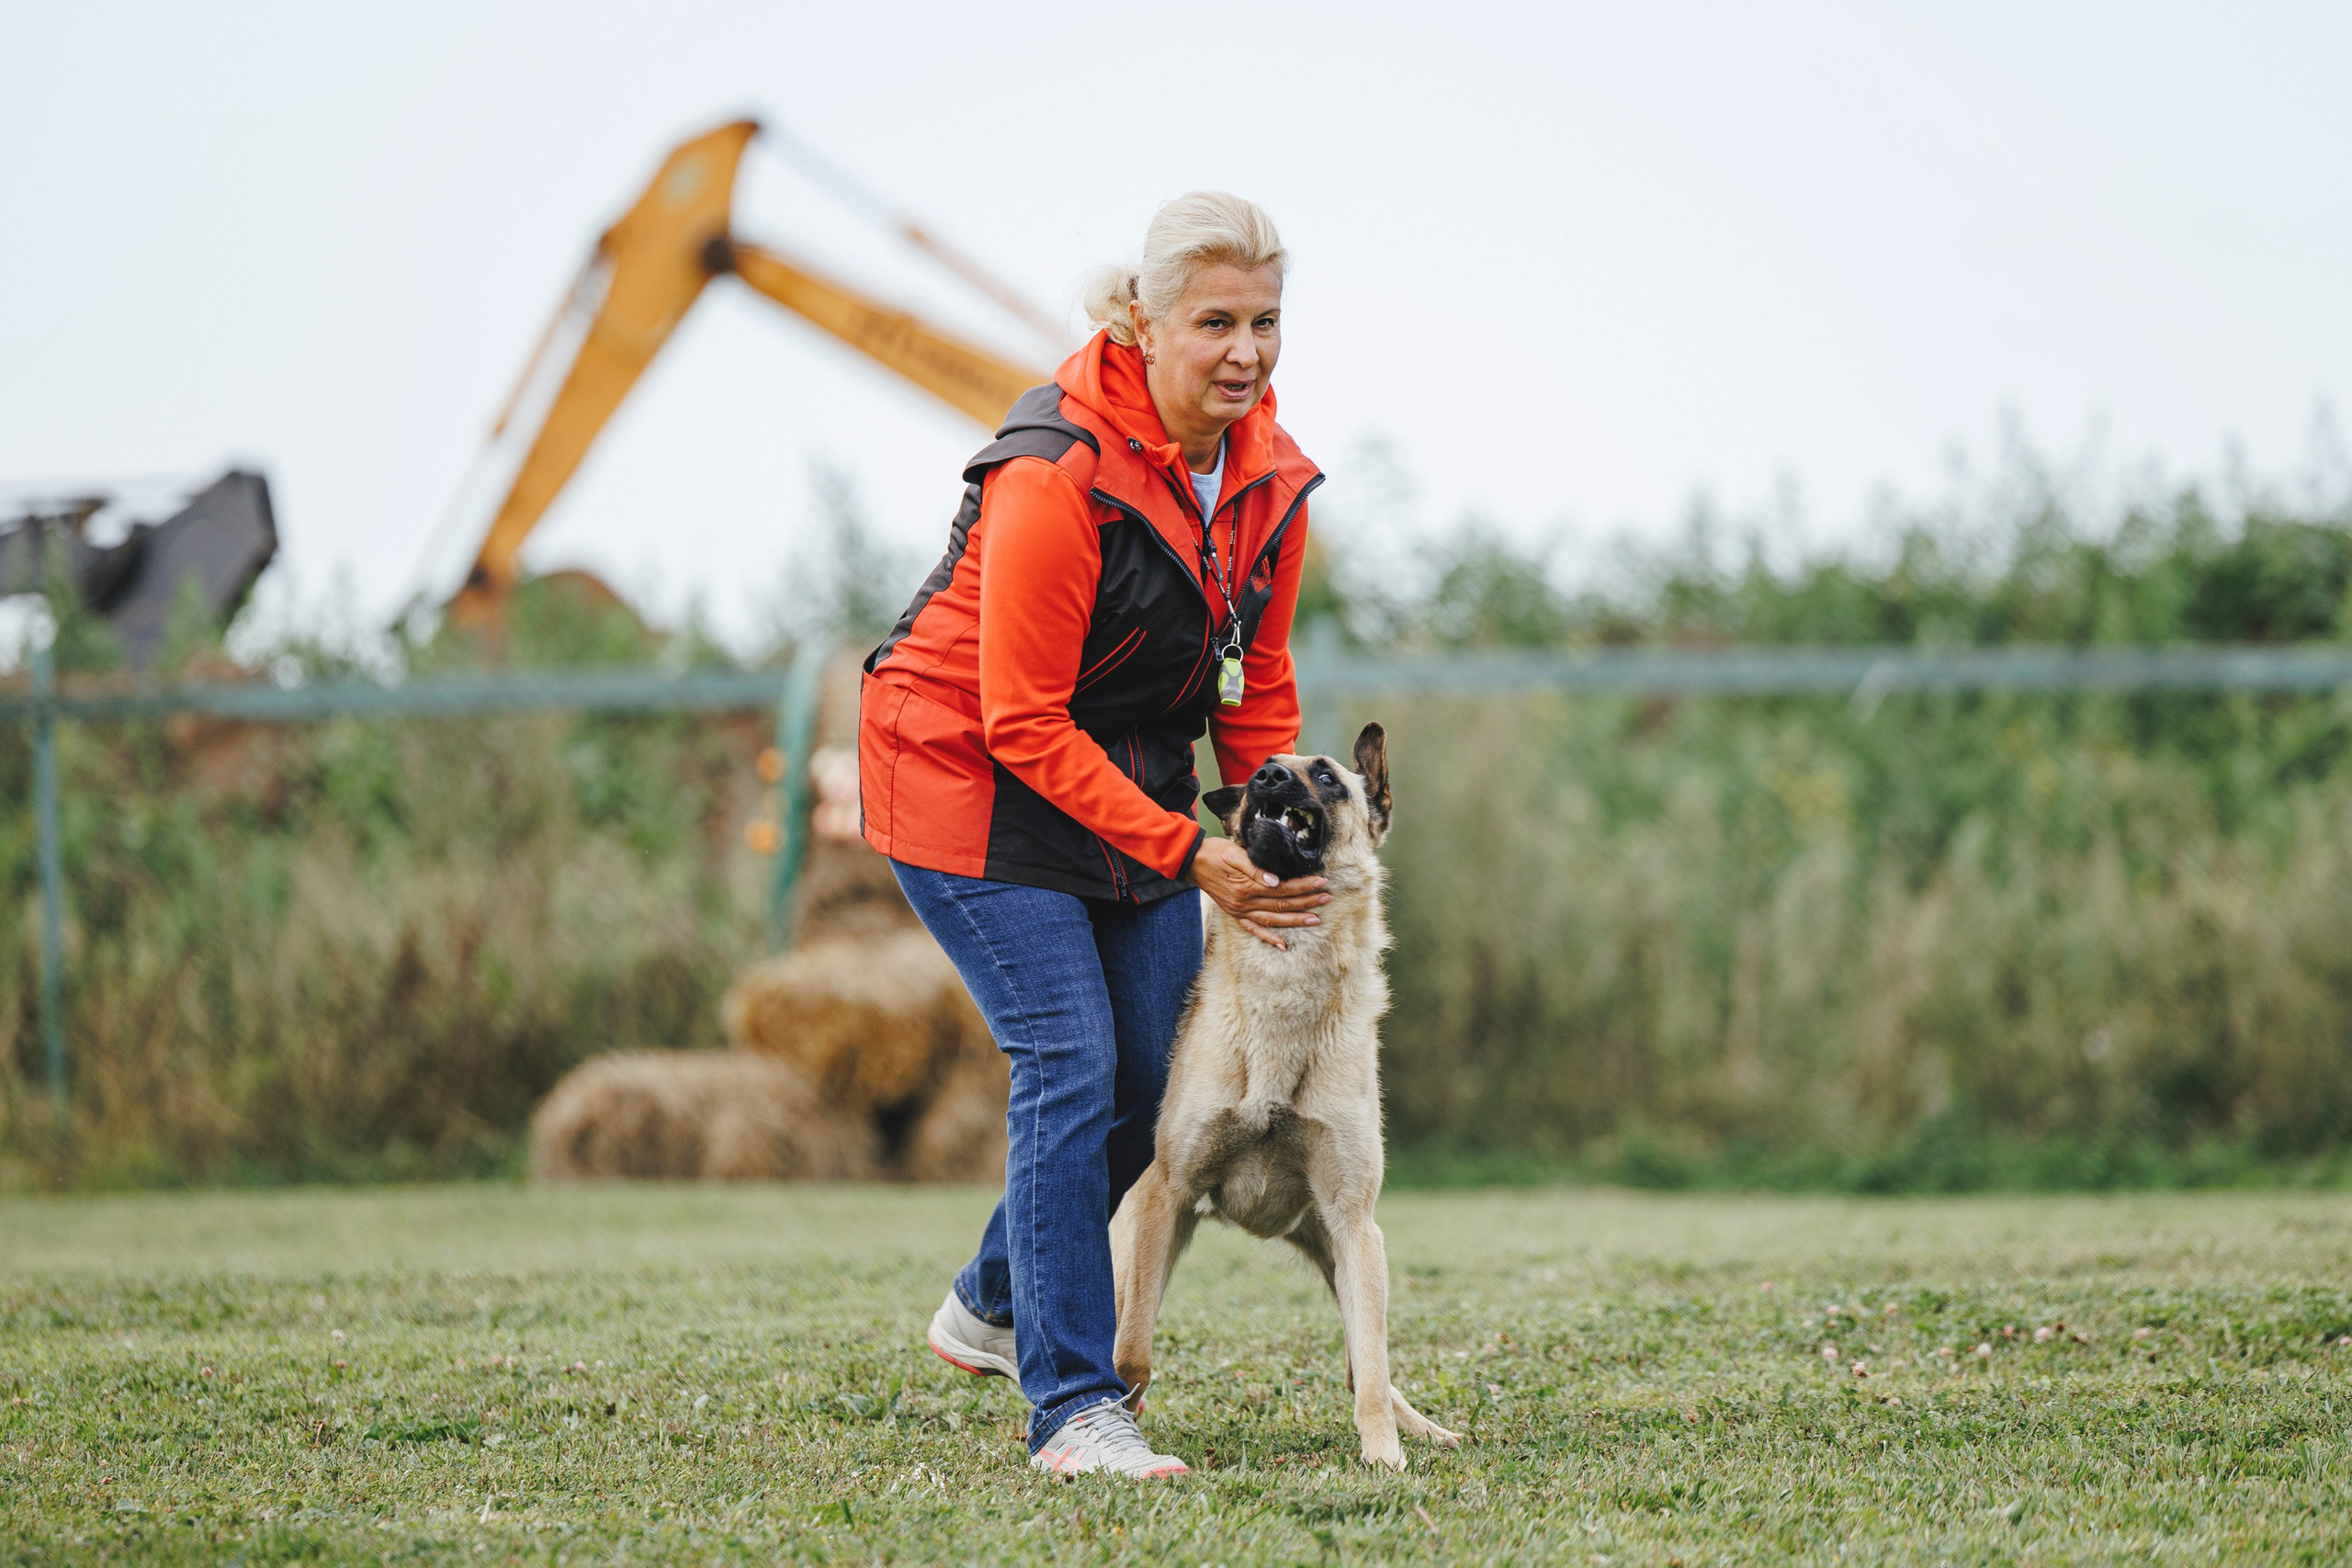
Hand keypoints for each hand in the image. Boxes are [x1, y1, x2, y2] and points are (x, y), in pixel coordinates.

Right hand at [1188, 836, 1329, 949]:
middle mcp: (1244, 903)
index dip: (1303, 886)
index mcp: (1246, 887)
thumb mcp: (1234, 853)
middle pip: (1281, 905)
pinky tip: (1282, 945)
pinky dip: (1268, 938)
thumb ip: (1255, 867)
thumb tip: (1275, 880)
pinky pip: (1253, 929)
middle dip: (1306, 902)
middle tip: (1327, 898)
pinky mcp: (1234, 914)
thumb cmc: (1214, 853)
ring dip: (1295, 921)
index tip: (1321, 882)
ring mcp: (1239, 911)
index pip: (1282, 889)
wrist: (1191, 861)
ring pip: (1272, 919)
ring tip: (1315, 920)